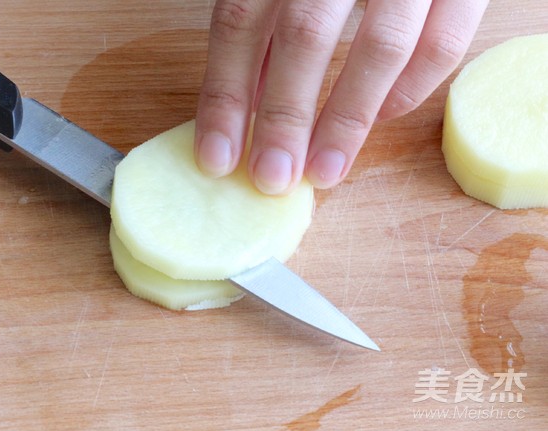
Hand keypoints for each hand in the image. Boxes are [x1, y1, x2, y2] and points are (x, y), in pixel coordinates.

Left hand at [195, 0, 488, 193]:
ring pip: (380, 47)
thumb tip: (249, 98)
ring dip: (346, 120)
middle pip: (305, 36)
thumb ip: (267, 22)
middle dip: (284, 117)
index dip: (226, 94)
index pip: (240, 21)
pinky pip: (443, 43)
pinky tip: (382, 120)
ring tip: (322, 172)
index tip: (217, 157)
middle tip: (270, 179)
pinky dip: (412, 89)